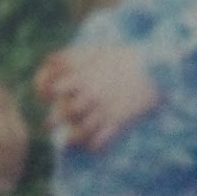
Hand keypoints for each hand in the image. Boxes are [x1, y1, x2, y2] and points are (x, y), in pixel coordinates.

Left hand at [35, 45, 158, 150]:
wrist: (154, 67)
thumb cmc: (121, 57)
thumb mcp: (94, 50)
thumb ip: (71, 56)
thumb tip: (49, 63)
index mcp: (82, 72)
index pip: (50, 81)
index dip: (42, 88)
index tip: (43, 95)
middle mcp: (89, 91)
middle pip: (62, 110)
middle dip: (55, 118)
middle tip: (52, 122)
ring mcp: (103, 107)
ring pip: (78, 130)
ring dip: (70, 137)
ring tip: (67, 139)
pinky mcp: (118, 121)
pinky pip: (99, 141)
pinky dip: (93, 145)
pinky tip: (91, 143)